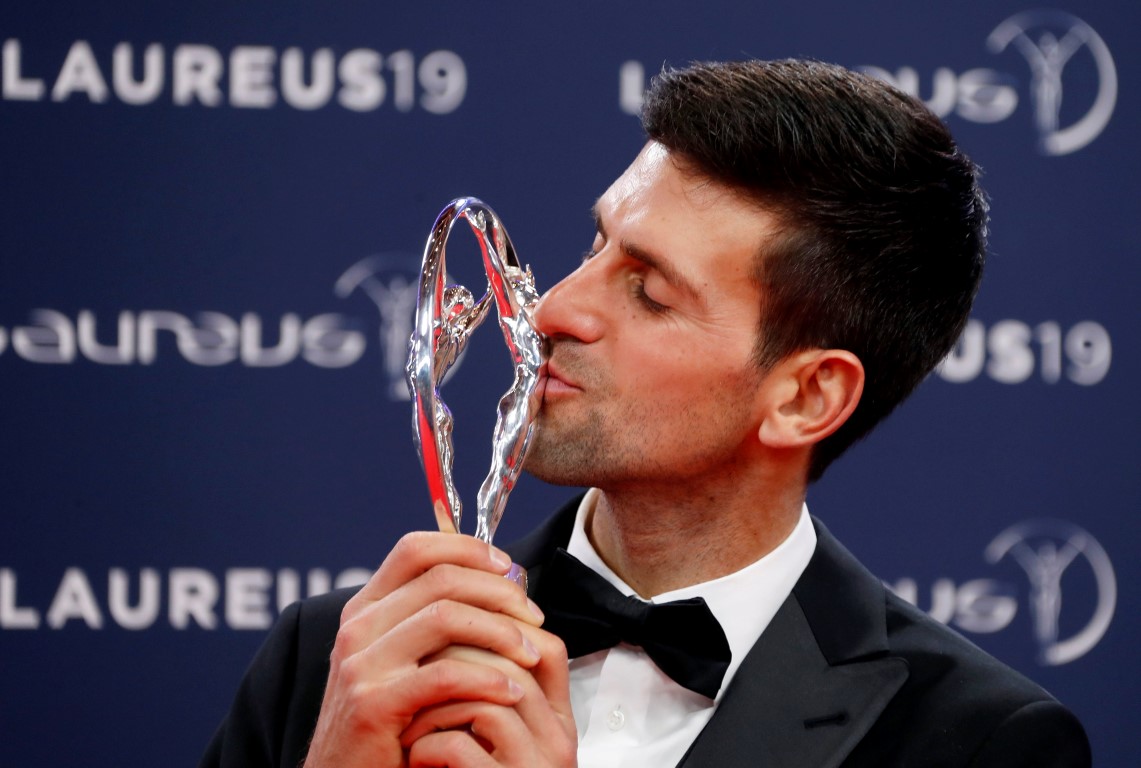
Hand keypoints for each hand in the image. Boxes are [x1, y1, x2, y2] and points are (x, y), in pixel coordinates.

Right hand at [302, 532, 551, 767]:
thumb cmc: (387, 725)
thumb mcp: (400, 662)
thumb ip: (432, 622)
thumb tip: (499, 583)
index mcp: (366, 609)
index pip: (416, 550)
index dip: (467, 548)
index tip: (507, 566)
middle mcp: (358, 628)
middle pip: (440, 578)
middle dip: (499, 591)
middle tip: (533, 615)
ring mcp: (361, 665)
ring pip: (446, 616)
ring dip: (501, 631)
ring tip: (530, 653)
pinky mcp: (373, 704)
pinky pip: (445, 675)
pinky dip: (488, 678)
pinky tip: (512, 691)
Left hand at [400, 630, 576, 766]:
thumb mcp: (497, 738)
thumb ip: (493, 694)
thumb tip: (461, 633)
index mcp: (558, 723)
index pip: (548, 648)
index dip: (497, 633)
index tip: (449, 644)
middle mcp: (557, 742)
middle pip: (512, 663)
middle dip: (452, 661)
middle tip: (416, 674)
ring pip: (486, 698)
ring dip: (435, 703)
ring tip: (412, 722)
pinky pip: (462, 746)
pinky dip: (429, 744)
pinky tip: (418, 756)